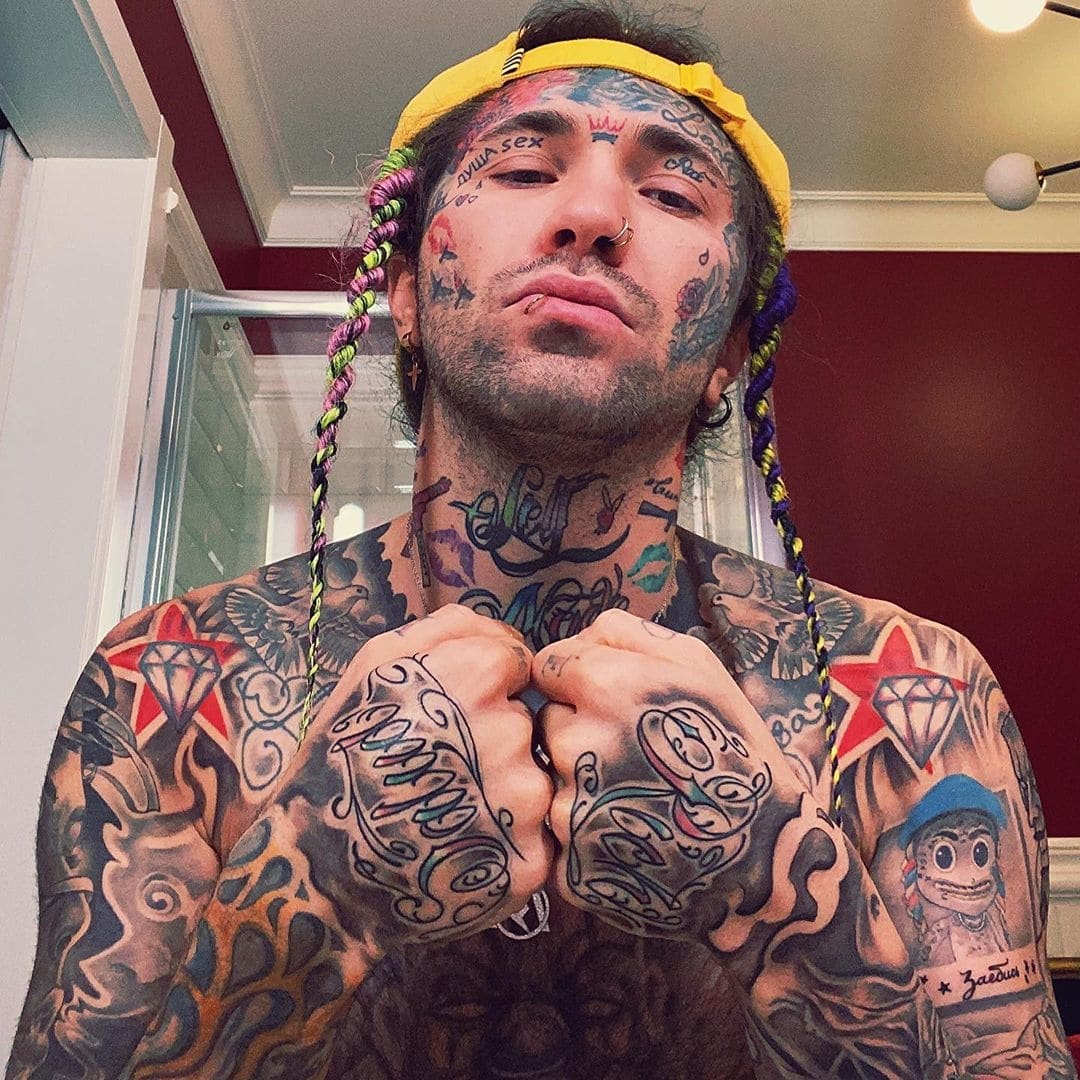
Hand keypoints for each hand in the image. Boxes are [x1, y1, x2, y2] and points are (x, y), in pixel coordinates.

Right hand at [268, 605, 553, 951]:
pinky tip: (460, 847)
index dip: (480, 687)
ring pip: (531, 779)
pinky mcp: (528, 861)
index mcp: (475, 677)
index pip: (513, 664)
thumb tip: (508, 636)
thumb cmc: (343, 755)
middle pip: (523, 722)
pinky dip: (504, 843)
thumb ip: (450, 628)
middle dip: (490, 739)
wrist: (316, 869)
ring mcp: (523, 803)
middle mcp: (508, 734)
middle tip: (437, 769)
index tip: (443, 716)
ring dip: (501, 792)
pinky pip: (534, 836)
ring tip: (445, 811)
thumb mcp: (375, 664)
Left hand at [533, 609, 792, 941]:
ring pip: (550, 777)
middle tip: (634, 754)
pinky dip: (585, 832)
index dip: (578, 682)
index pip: (548, 667)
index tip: (611, 703)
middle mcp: (577, 744)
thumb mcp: (696, 663)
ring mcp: (569, 809)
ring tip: (637, 794)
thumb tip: (574, 638)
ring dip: (581, 781)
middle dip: (578, 730)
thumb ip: (624, 632)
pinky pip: (558, 834)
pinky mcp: (569, 864)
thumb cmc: (732, 747)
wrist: (764, 857)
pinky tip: (630, 832)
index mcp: (604, 686)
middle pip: (548, 722)